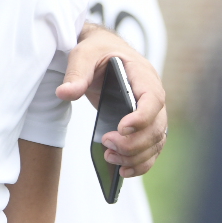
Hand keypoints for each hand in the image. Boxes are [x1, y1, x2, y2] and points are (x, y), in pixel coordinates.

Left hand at [56, 23, 166, 176]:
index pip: (153, 99)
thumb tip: (64, 93)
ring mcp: (152, 113)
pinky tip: (122, 171)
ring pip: (155, 142)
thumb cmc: (96, 50)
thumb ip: (76, 73)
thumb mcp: (83, 54)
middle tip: (107, 145)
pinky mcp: (144, 125)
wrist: (103, 52)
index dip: (142, 116)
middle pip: (156, 127)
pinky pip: (151, 149)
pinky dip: (140, 163)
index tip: (121, 127)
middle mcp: (153, 96)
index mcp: (143, 75)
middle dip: (133, 142)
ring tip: (110, 160)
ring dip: (136, 157)